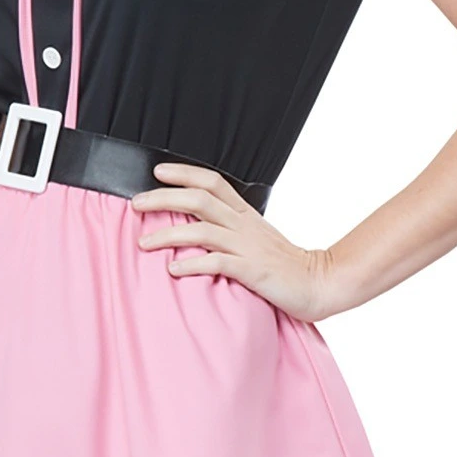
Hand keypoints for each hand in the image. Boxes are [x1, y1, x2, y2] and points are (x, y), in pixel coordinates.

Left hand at [129, 162, 340, 320]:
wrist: (320, 284)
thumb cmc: (285, 265)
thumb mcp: (257, 239)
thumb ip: (232, 230)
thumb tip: (199, 227)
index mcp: (245, 215)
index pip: (212, 182)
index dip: (184, 173)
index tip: (157, 172)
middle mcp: (244, 226)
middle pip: (199, 200)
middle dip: (163, 198)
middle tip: (136, 205)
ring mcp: (248, 247)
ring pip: (202, 230)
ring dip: (168, 234)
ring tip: (144, 242)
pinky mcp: (252, 271)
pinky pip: (217, 263)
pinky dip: (192, 265)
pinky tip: (173, 270)